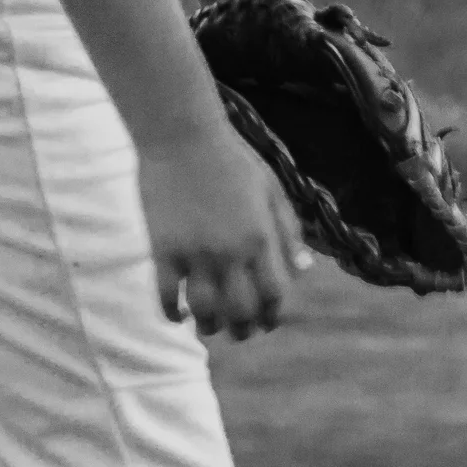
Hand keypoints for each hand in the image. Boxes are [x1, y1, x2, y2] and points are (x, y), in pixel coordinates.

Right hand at [135, 122, 312, 340]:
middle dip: (244, 329)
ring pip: (205, 312)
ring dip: (210, 327)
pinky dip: (173, 315)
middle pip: (241, 310)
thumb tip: (303, 270)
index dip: (273, 315)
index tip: (268, 321)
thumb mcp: (271, 188)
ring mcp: (195, 253)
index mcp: (261, 235)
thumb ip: (289, 230)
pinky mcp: (163, 251)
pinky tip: (179, 316)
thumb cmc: (232, 157)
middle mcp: (231, 251)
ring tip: (211, 326)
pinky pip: (167, 298)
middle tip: (240, 332)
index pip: (275, 294)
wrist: (183, 135)